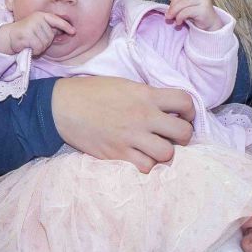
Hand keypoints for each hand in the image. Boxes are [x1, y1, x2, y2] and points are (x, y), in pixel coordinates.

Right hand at [0, 10, 73, 55]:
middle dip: (45, 42)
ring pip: (45, 43)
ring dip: (39, 47)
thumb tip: (63, 31)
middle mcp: (37, 19)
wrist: (9, 36)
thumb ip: (49, 28)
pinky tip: (28, 46)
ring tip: (31, 43)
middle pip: (51, 36)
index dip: (66, 26)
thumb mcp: (38, 27)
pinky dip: (35, 50)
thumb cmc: (26, 33)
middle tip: (34, 40)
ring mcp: (32, 26)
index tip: (73, 31)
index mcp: (41, 15)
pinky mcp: (27, 34)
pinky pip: (38, 47)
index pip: (56, 20)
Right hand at [52, 76, 193, 171]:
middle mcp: (142, 116)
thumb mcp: (123, 84)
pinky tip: (138, 156)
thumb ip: (147, 95)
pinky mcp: (117, 154)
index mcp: (145, 94)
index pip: (186, 101)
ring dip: (163, 152)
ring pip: (167, 154)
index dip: (190, 111)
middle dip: (182, 136)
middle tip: (171, 135)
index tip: (183, 115)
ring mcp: (130, 137)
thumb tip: (167, 107)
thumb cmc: (91, 92)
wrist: (61, 106)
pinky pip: (146, 167)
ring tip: (153, 148)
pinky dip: (145, 164)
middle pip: (183, 133)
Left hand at [165, 0, 221, 30]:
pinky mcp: (203, 10)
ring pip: (182, 3)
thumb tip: (167, 6)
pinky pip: (186, 12)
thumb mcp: (188, 3)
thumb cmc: (196, 12)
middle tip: (168, 14)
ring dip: (173, 12)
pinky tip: (179, 22)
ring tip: (171, 18)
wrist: (210, 23)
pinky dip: (179, 17)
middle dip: (172, 5)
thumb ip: (179, 0)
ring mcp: (204, 0)